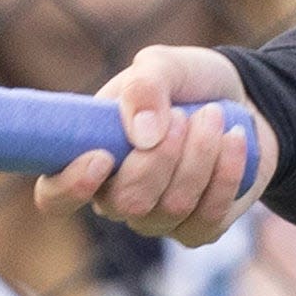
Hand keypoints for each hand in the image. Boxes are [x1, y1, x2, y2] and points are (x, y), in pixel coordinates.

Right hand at [34, 45, 276, 247]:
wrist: (241, 100)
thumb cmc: (187, 84)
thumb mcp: (164, 65)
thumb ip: (145, 86)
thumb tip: (143, 135)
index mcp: (87, 159)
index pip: (53, 197)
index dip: (70, 187)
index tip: (103, 156)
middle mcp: (116, 198)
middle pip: (127, 203)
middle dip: (162, 157)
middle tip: (186, 114)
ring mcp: (156, 220)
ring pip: (172, 207)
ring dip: (199, 156)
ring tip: (214, 115)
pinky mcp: (198, 229)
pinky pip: (208, 217)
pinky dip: (226, 173)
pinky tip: (234, 140)